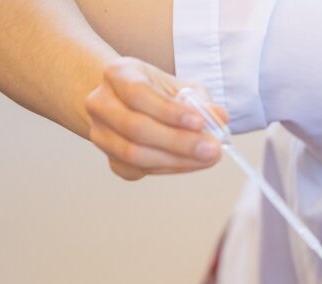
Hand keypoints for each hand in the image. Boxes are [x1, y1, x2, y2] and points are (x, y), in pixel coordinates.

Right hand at [84, 57, 228, 179]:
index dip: (169, 111)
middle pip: (135, 128)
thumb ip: (201, 102)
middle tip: (211, 149)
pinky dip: (169, 169)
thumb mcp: (181, 87)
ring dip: (176, 160)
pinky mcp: (110, 158)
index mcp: (117, 74)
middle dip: (178, 142)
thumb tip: (220, 116)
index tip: (200, 122)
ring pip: (134, 154)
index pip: (138, 93)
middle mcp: (101, 103)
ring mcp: (100, 133)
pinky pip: (138, 170)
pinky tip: (192, 162)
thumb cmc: (159, 93)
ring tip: (207, 157)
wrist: (129, 104)